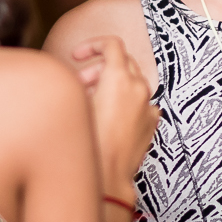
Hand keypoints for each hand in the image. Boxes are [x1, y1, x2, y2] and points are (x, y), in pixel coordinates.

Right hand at [70, 37, 157, 198]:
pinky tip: (110, 116)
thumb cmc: (87, 144)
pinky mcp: (151, 123)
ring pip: (132, 82)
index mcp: (119, 78)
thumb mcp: (75, 105)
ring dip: (112, 84)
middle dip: (98, 68)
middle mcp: (138, 88)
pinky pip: (141, 103)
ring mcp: (148, 105)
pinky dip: (127, 101)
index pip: (111, 44)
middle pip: (121, 62)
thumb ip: (76, 83)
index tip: (78, 56)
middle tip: (81, 83)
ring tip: (93, 101)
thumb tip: (69, 79)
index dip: (92, 45)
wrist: (107, 178)